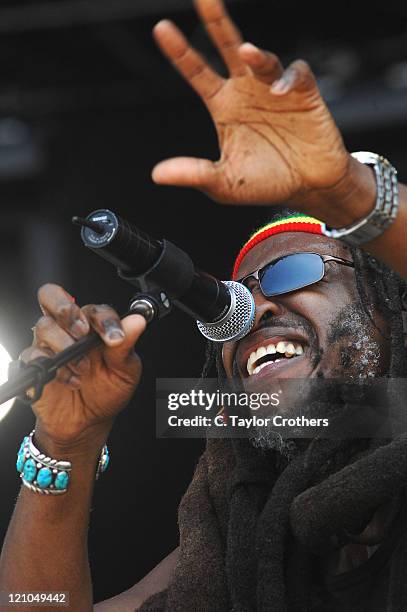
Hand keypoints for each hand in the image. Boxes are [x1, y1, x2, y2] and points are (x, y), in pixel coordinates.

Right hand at [20, 284, 145, 450]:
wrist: (89, 422)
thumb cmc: (107, 390)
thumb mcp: (125, 370)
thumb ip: (127, 344)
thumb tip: (137, 320)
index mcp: (92, 325)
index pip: (94, 308)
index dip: (104, 319)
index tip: (115, 338)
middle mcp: (68, 329)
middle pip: (52, 296)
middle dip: (66, 310)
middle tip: (82, 332)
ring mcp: (49, 344)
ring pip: (44, 326)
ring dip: (65, 346)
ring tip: (83, 369)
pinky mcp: (34, 364)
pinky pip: (32, 355)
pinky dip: (53, 369)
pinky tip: (71, 381)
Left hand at [151, 0, 350, 207]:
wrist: (308, 187)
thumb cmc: (266, 183)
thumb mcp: (224, 184)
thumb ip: (194, 174)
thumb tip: (157, 174)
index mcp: (224, 105)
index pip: (197, 72)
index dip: (180, 52)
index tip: (162, 29)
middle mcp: (246, 90)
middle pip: (227, 45)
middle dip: (216, 20)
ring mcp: (274, 89)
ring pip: (262, 59)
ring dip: (255, 55)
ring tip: (245, 52)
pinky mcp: (304, 94)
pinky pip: (296, 75)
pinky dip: (288, 79)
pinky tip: (280, 91)